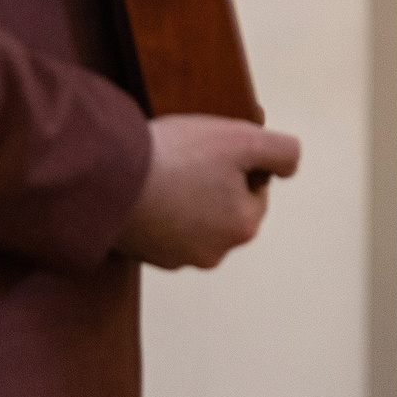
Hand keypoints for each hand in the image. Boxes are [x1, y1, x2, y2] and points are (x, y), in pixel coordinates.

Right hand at [115, 114, 302, 269]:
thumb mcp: (243, 139)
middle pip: (225, 204)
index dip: (240, 162)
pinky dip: (158, 207)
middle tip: (189, 158)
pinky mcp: (142, 253)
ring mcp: (174, 257)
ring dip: (185, 195)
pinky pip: (161, 224)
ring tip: (165, 171)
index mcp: (242, 228)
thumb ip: (282, 151)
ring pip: (193, 216)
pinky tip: (146, 186)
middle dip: (213, 181)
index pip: (256, 187)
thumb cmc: (176, 156)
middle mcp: (211, 253)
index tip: (215, 150)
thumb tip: (290, 165)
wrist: (106, 177)